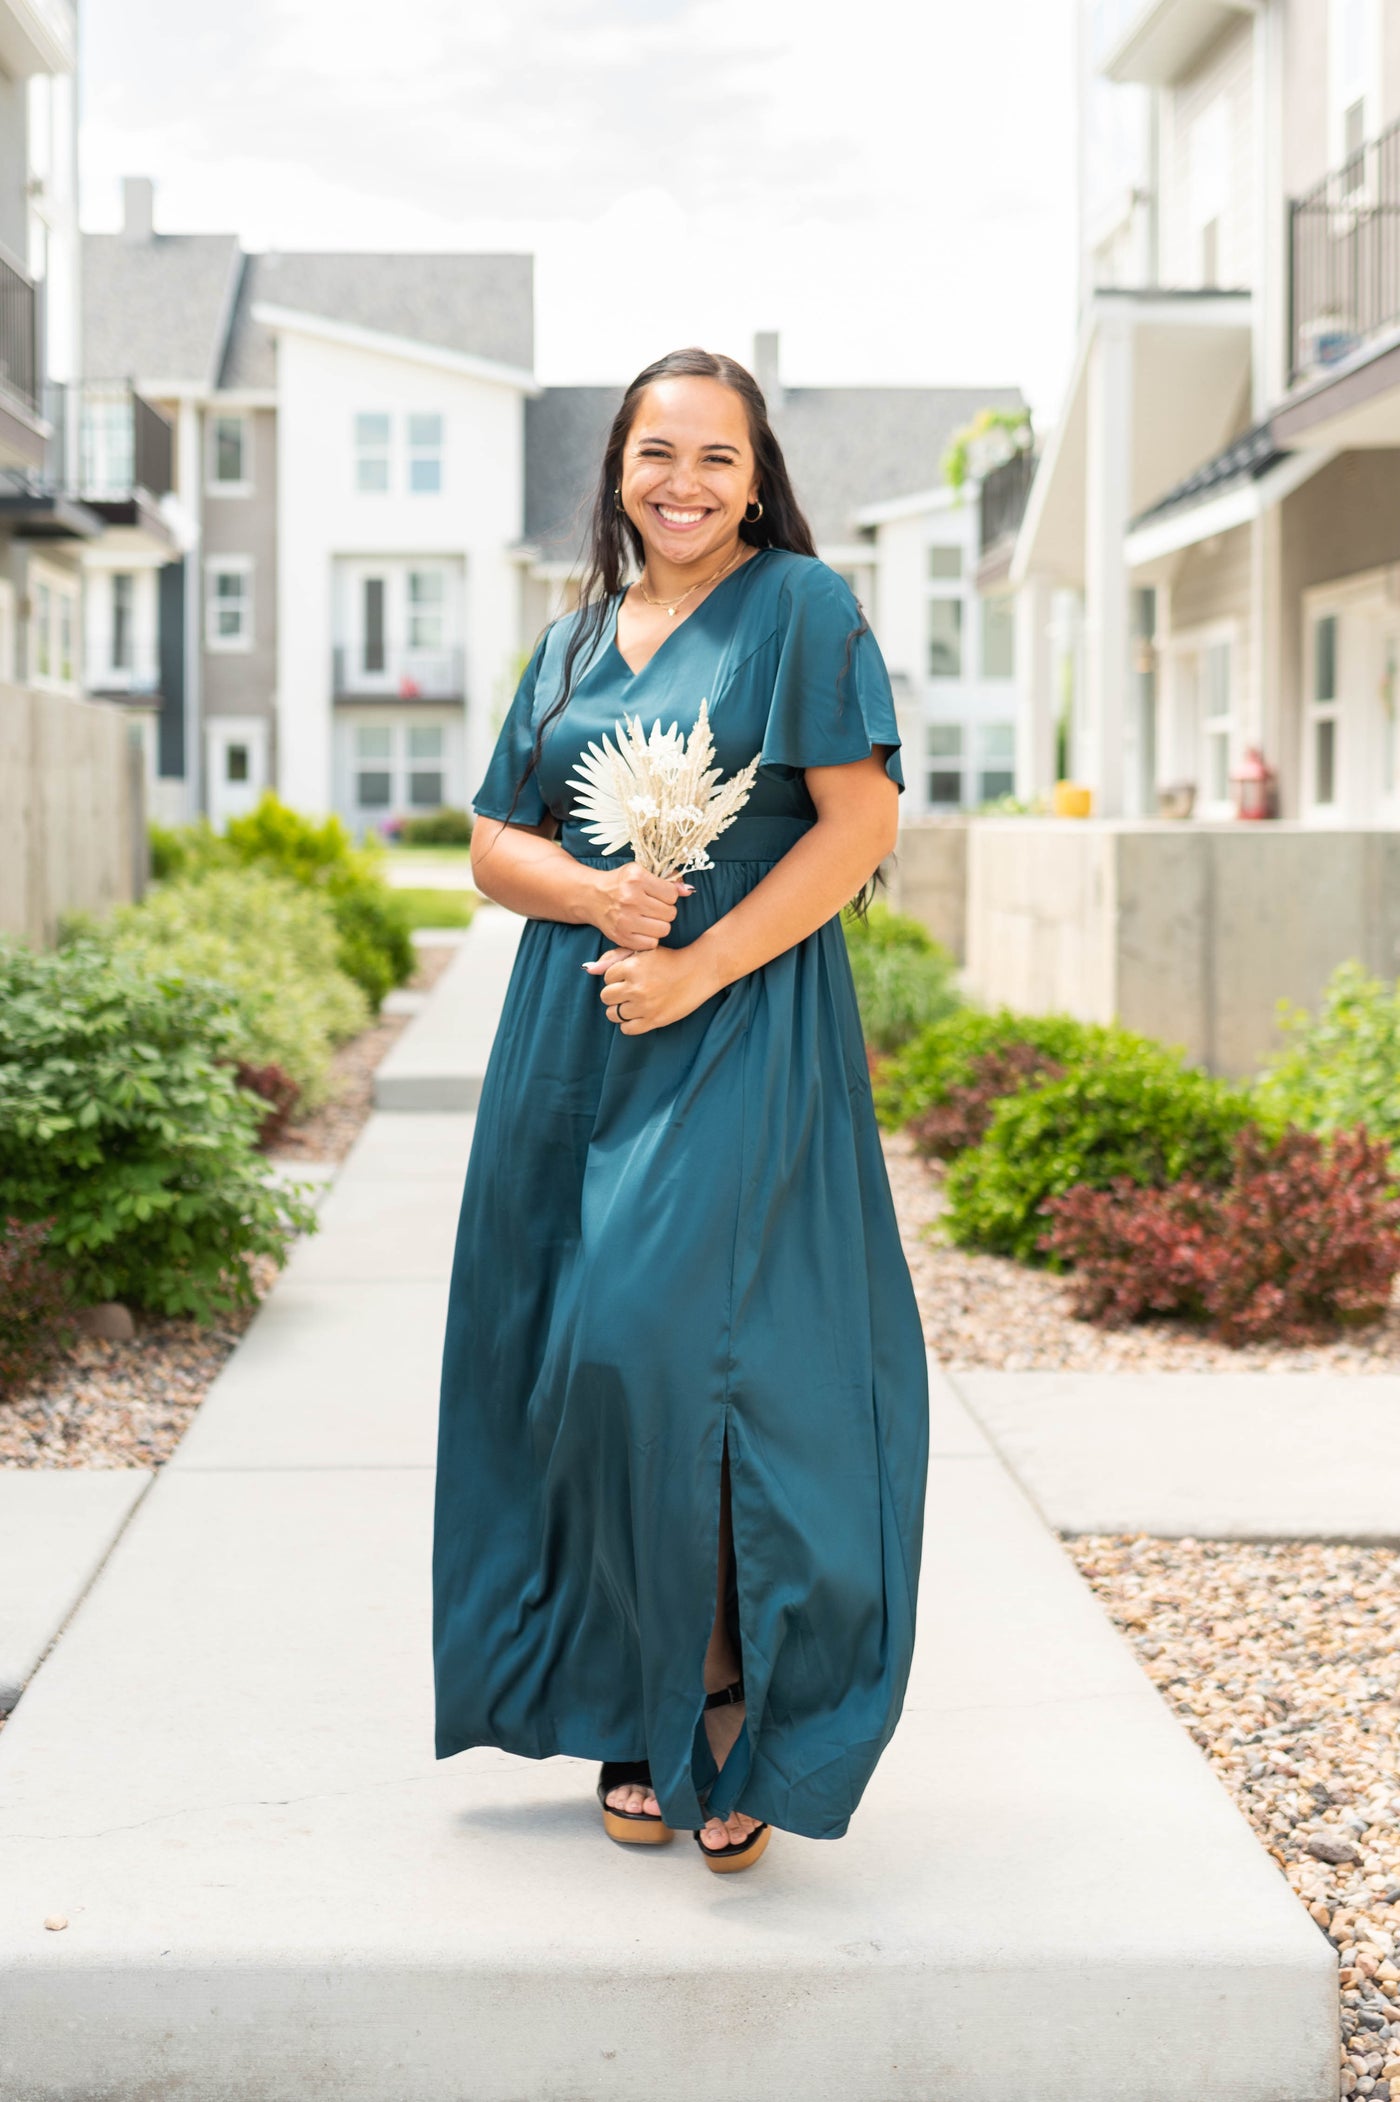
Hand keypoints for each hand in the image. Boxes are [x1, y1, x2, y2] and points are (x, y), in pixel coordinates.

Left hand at [583, 942, 720, 1033]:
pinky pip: (627, 1029)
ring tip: (634, 1002)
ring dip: (620, 1008)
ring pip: (613, 1014)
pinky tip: (638, 1014)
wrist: (699, 971)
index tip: (631, 975)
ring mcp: (645, 1006)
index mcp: (632, 968)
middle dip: (615, 993)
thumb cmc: (669, 959)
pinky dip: (629, 1023)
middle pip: (606, 997)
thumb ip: (614, 957)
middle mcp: (636, 988)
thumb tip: (589, 970)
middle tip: (630, 989)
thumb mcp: (642, 951)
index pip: (607, 978)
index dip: (618, 976)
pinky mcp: (654, 1020)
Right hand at [589, 862, 692, 950]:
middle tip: (653, 908)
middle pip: (670, 913)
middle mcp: (630, 898)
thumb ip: (667, 881)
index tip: (659, 896)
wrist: (591, 897)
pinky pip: (651, 943)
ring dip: (659, 926)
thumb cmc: (620, 883)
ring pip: (664, 930)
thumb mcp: (641, 873)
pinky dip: (649, 938)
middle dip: (665, 911)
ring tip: (649, 919)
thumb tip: (689, 891)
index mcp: (636, 878)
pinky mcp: (622, 937)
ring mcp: (625, 919)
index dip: (668, 896)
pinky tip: (642, 929)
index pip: (672, 894)